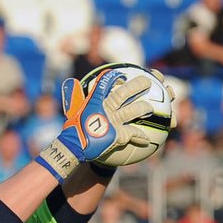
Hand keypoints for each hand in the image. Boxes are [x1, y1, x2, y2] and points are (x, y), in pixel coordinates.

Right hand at [36, 68, 161, 179]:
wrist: (73, 148)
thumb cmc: (72, 130)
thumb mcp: (72, 111)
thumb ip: (74, 96)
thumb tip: (70, 81)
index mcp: (95, 100)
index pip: (106, 83)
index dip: (115, 78)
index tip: (123, 74)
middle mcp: (106, 108)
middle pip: (126, 92)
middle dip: (139, 85)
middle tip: (149, 82)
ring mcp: (112, 120)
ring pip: (135, 110)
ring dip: (145, 108)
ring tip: (152, 109)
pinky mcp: (117, 134)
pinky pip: (133, 133)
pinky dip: (140, 137)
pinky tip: (146, 140)